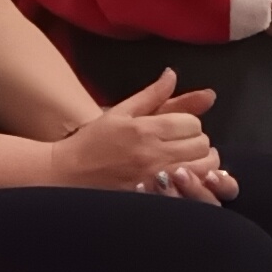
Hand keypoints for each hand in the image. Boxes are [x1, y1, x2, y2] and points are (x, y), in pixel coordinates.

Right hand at [48, 78, 223, 193]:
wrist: (68, 174)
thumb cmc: (92, 141)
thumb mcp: (119, 112)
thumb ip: (151, 94)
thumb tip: (172, 74)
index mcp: (147, 129)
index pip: (192, 123)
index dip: (188, 124)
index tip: (177, 129)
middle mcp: (155, 153)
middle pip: (202, 145)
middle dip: (196, 142)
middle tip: (181, 145)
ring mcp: (157, 178)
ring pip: (203, 169)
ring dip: (200, 164)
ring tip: (185, 162)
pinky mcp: (155, 197)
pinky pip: (190, 191)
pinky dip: (192, 184)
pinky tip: (181, 181)